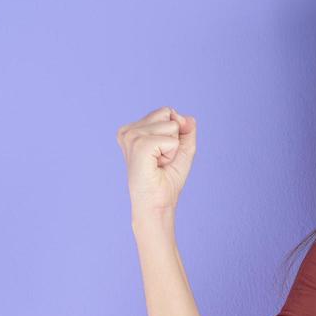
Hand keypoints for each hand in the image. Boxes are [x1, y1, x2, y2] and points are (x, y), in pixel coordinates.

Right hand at [117, 106, 196, 221]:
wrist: (157, 204)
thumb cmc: (166, 180)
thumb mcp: (182, 149)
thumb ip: (186, 129)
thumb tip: (187, 117)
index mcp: (132, 129)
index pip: (166, 112)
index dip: (174, 135)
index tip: (162, 155)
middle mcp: (128, 130)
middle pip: (168, 113)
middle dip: (174, 138)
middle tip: (161, 160)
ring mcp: (131, 136)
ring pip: (171, 125)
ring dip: (173, 148)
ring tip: (159, 163)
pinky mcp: (138, 145)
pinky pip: (171, 139)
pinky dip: (172, 154)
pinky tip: (157, 166)